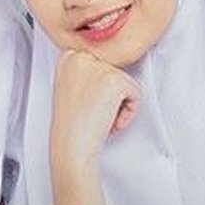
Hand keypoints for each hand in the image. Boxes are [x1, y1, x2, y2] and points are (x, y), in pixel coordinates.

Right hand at [49, 45, 138, 177]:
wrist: (72, 148)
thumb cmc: (72, 126)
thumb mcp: (70, 88)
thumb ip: (85, 72)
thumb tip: (105, 69)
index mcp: (68, 56)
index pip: (100, 66)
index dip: (97, 92)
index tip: (86, 107)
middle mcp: (81, 56)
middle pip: (114, 72)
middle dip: (109, 98)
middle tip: (93, 114)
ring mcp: (98, 66)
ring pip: (126, 83)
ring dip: (118, 106)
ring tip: (99, 119)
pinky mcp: (115, 80)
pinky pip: (136, 93)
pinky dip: (129, 113)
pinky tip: (110, 122)